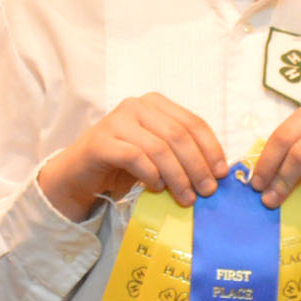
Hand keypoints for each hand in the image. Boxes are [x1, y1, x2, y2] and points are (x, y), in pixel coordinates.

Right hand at [35, 95, 227, 219]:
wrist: (79, 174)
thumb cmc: (123, 164)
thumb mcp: (157, 153)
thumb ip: (181, 153)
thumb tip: (216, 171)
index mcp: (155, 103)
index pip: (192, 122)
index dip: (211, 148)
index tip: (221, 173)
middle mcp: (136, 105)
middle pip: (178, 135)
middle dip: (197, 166)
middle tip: (206, 191)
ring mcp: (116, 121)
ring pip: (159, 148)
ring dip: (177, 176)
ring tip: (186, 197)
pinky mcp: (101, 141)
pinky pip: (135, 157)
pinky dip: (150, 175)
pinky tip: (156, 188)